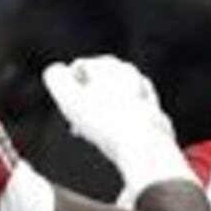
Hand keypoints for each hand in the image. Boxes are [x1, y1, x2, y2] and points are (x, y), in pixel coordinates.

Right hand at [42, 55, 189, 191]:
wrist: (144, 147)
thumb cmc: (104, 122)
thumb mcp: (68, 97)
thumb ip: (55, 78)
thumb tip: (56, 71)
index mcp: (108, 64)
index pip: (78, 70)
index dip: (68, 90)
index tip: (68, 110)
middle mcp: (129, 72)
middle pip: (98, 84)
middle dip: (86, 102)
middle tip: (79, 125)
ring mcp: (145, 92)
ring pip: (115, 99)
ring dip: (103, 113)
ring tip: (97, 133)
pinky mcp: (155, 112)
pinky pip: (130, 115)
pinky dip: (121, 124)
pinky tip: (116, 138)